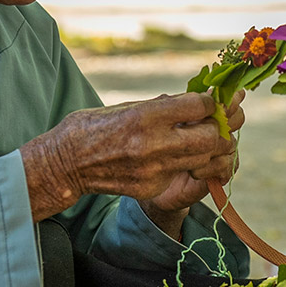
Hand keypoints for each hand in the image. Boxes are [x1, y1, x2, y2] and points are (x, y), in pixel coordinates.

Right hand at [21, 91, 244, 234]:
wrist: (67, 163)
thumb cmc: (95, 126)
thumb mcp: (128, 106)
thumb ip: (163, 106)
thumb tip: (195, 99)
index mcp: (146, 115)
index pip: (198, 105)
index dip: (209, 102)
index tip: (208, 102)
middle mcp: (152, 143)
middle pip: (209, 137)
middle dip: (218, 129)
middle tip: (216, 124)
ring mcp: (153, 169)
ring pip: (203, 159)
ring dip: (209, 149)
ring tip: (204, 140)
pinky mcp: (151, 187)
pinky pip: (182, 175)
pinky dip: (188, 166)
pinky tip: (181, 158)